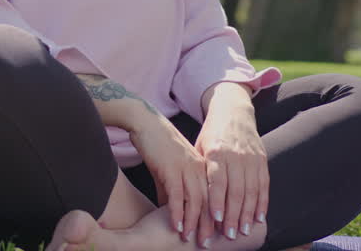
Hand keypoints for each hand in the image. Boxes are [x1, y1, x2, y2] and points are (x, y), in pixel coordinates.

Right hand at [128, 113, 207, 242]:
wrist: (145, 123)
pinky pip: (177, 195)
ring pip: (195, 201)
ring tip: (190, 238)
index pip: (213, 197)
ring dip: (194, 222)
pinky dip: (177, 212)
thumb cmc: (157, 145)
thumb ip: (172, 189)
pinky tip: (176, 226)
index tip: (215, 234)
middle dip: (208, 225)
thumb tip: (170, 210)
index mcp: (202, 168)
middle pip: (209, 202)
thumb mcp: (169, 170)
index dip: (215, 217)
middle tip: (206, 244)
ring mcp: (186, 168)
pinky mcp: (171, 168)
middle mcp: (199, 168)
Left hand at [194, 85, 268, 241]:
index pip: (217, 181)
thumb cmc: (210, 134)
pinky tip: (259, 217)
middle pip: (236, 190)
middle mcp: (235, 155)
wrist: (232, 112)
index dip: (218, 201)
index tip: (217, 221)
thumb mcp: (198, 147)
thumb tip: (179, 199)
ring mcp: (251, 157)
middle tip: (230, 236)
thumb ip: (195, 171)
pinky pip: (264, 184)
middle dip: (233, 215)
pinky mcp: (262, 159)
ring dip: (248, 213)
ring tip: (244, 232)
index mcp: (215, 152)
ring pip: (252, 190)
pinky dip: (262, 202)